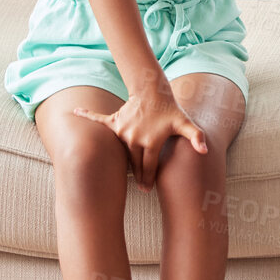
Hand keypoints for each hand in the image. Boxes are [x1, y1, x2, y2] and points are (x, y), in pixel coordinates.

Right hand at [72, 82, 208, 189]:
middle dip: (139, 175)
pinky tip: (74, 112)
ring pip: (123, 151)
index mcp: (150, 143)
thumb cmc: (170, 110)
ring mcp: (123, 131)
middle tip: (142, 186)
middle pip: (135, 163)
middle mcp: (134, 139)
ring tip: (130, 172)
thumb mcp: (184, 123)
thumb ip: (196, 137)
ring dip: (126, 161)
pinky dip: (87, 117)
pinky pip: (100, 121)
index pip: (148, 167)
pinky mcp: (115, 122)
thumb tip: (205, 151)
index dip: (148, 179)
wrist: (155, 90)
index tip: (147, 190)